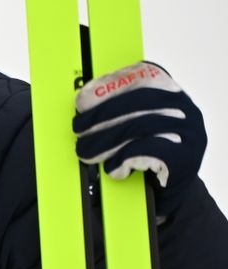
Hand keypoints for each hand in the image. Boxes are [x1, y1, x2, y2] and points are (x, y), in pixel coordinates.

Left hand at [75, 61, 205, 202]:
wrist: (173, 190)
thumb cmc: (150, 154)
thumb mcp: (140, 125)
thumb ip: (123, 108)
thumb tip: (84, 100)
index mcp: (173, 95)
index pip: (142, 79)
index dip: (111, 86)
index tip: (83, 99)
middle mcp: (187, 110)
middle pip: (138, 102)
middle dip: (101, 115)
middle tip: (78, 129)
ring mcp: (190, 134)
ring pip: (140, 126)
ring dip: (104, 140)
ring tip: (86, 151)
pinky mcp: (186, 158)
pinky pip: (148, 150)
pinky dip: (123, 158)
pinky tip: (113, 167)